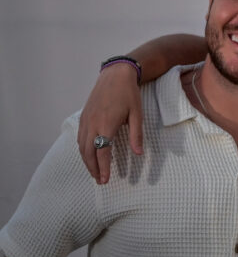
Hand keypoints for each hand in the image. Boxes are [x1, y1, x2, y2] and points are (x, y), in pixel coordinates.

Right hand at [76, 62, 142, 184]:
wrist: (115, 75)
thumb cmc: (128, 94)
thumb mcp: (137, 114)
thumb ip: (137, 135)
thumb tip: (139, 153)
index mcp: (106, 124)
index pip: (102, 152)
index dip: (103, 167)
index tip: (105, 179)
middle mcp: (92, 124)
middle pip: (88, 152)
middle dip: (93, 168)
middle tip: (99, 180)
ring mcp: (85, 120)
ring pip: (81, 146)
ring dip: (86, 161)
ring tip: (94, 172)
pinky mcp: (83, 117)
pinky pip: (79, 138)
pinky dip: (83, 150)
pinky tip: (88, 155)